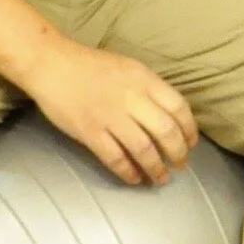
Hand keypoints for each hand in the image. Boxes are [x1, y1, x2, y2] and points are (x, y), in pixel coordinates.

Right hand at [24, 33, 199, 188]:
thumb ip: (149, 88)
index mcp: (144, 79)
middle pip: (166, 132)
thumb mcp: (129, 67)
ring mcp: (110, 117)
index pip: (178, 107)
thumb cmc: (92, 65)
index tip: (191, 143)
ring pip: (144, 149)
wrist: (52, 64)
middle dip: (178, 153)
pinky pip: (115, 158)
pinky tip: (134, 179)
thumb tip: (168, 114)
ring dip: (156, 168)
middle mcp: (131, 98)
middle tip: (180, 165)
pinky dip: (128, 172)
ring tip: (160, 178)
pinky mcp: (90, 133)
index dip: (189, 129)